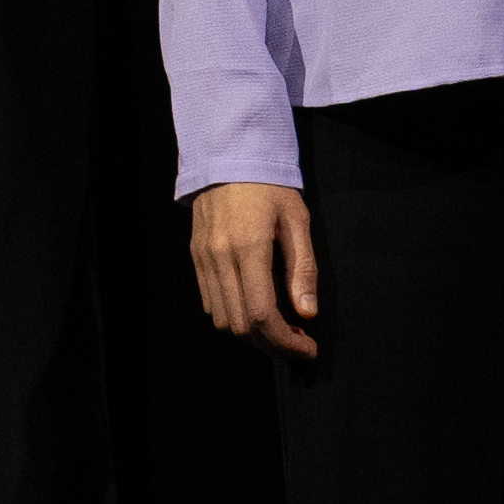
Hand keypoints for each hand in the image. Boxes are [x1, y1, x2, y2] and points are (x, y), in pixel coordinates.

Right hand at [188, 179, 318, 357]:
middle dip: (272, 345)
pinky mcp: (196, 257)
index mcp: (249, 248)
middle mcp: (221, 258)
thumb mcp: (297, 220)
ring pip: (222, 320)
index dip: (286, 341)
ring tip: (278, 331)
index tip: (307, 347)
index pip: (263, 314)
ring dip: (251, 336)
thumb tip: (307, 311)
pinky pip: (210, 302)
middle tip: (297, 343)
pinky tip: (253, 311)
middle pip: (241, 325)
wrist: (227, 156)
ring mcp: (204, 259)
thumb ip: (303, 268)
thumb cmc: (268, 185)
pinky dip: (233, 318)